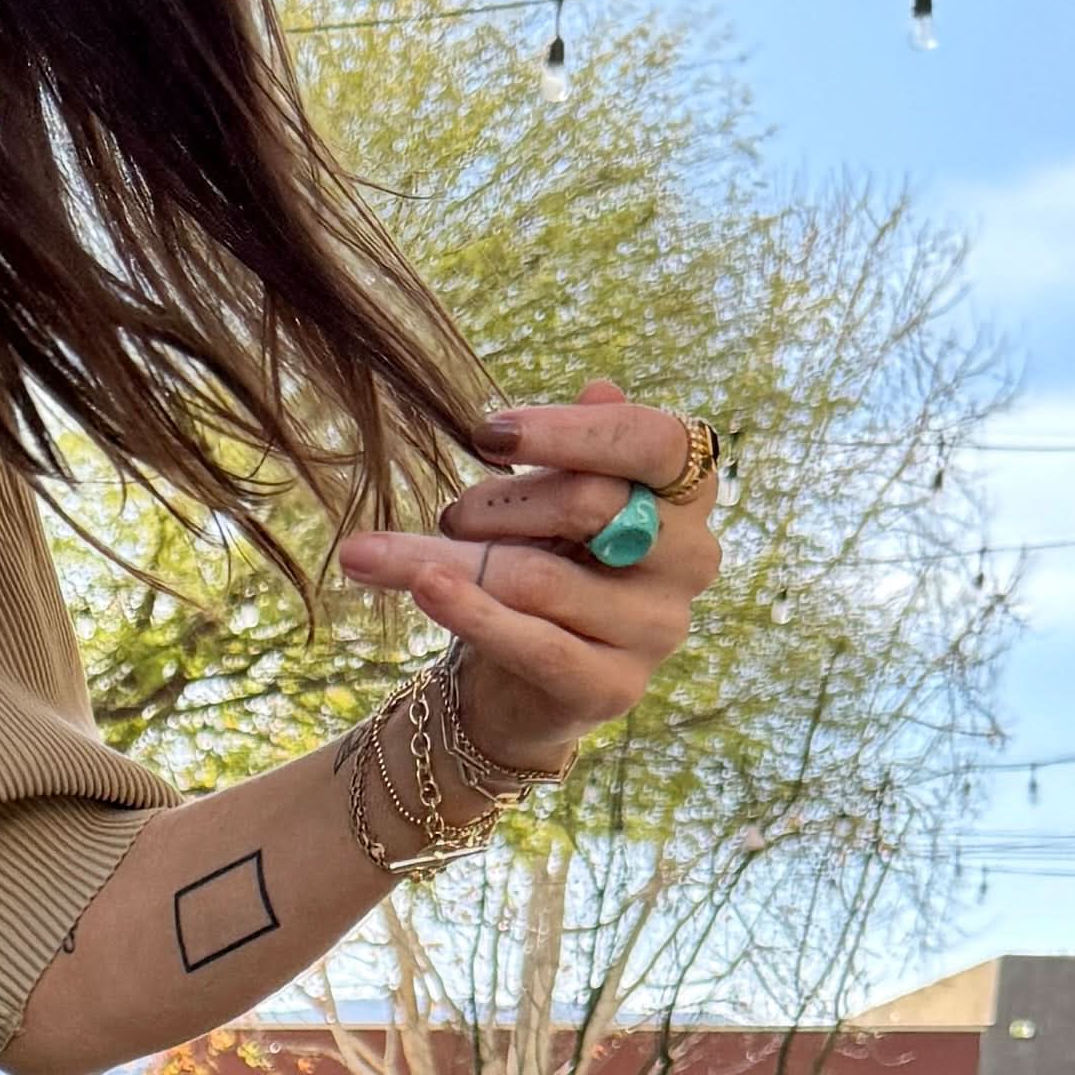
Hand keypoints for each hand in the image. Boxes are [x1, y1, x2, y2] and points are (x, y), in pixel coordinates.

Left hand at [333, 378, 719, 777]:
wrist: (519, 684)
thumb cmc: (544, 566)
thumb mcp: (552, 499)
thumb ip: (578, 448)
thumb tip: (600, 388)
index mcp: (688, 493)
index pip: (651, 441)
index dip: (570, 431)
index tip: (486, 433)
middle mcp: (689, 558)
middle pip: (587, 504)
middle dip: (497, 502)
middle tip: (449, 514)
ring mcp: (657, 628)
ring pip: (539, 578)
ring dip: (452, 559)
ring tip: (384, 554)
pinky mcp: (613, 686)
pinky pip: (533, 643)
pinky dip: (469, 611)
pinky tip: (422, 587)